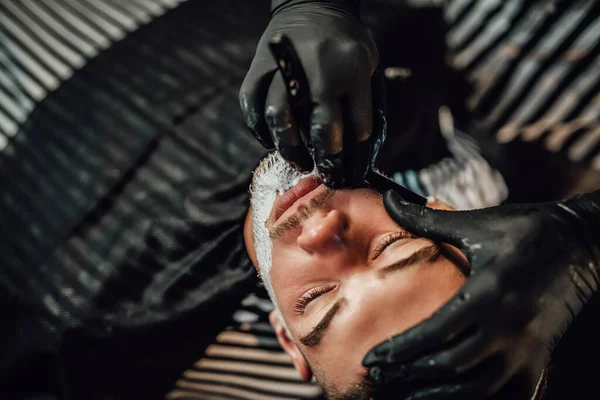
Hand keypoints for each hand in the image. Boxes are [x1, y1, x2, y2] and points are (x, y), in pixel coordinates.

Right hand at [239, 0, 384, 186]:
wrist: (312, 5)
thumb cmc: (345, 44)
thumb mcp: (368, 64)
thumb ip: (364, 102)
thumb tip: (359, 150)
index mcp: (353, 69)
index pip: (358, 126)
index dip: (356, 156)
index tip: (352, 171)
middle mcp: (319, 70)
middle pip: (322, 127)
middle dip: (327, 158)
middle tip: (328, 174)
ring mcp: (285, 68)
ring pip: (281, 118)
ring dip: (290, 147)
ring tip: (299, 161)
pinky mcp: (258, 69)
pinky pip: (253, 107)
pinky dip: (261, 129)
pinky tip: (272, 140)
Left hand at [363, 190, 599, 398]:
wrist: (581, 242)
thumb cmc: (525, 229)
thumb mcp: (475, 223)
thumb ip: (425, 219)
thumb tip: (387, 198)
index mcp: (488, 291)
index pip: (435, 332)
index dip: (399, 350)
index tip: (372, 358)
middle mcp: (508, 326)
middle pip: (450, 367)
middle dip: (408, 375)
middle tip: (379, 376)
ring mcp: (527, 348)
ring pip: (476, 389)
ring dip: (437, 395)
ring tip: (404, 393)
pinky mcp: (539, 358)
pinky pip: (507, 394)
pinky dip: (476, 399)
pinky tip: (450, 396)